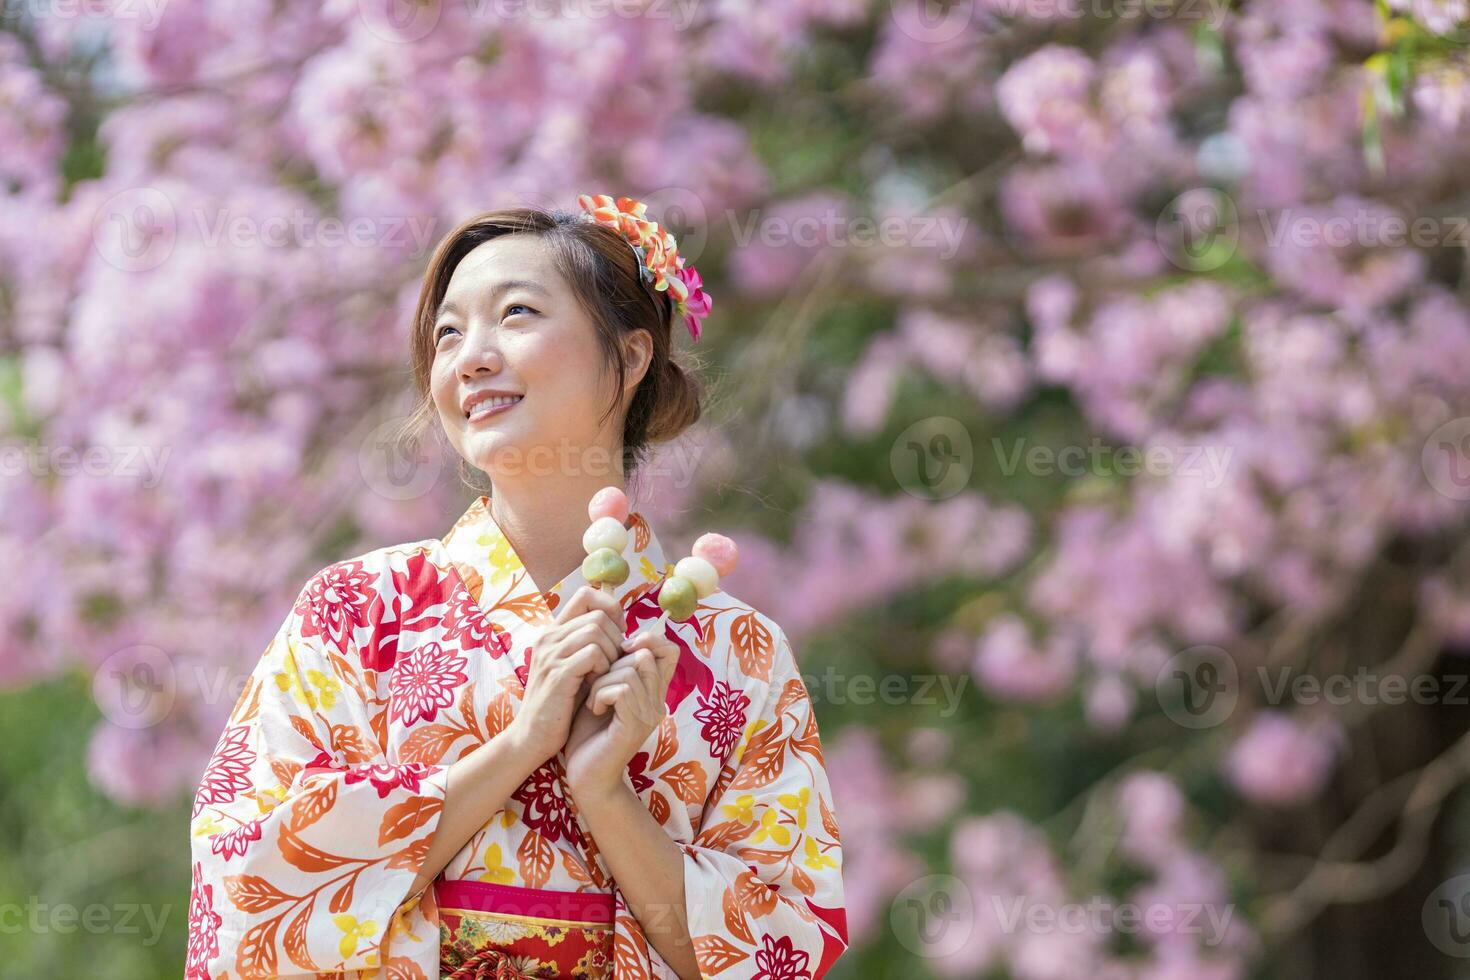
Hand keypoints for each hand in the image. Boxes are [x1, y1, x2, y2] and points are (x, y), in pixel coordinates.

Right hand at [505, 586, 623, 762]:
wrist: (532, 737)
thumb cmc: (560, 704)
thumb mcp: (575, 667)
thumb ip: (590, 645)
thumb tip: (623, 627)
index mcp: (553, 632)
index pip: (585, 594)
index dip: (610, 608)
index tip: (618, 634)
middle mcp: (549, 637)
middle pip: (597, 615)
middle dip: (616, 638)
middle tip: (614, 664)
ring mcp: (551, 654)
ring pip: (596, 631)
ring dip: (612, 654)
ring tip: (605, 675)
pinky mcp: (557, 674)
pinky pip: (593, 654)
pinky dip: (604, 668)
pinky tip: (597, 684)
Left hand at [564, 626, 679, 798]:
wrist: (587, 777)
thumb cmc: (590, 734)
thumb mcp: (603, 691)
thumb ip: (615, 667)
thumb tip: (618, 636)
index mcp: (653, 691)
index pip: (669, 649)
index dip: (647, 640)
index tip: (620, 652)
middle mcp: (658, 701)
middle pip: (647, 654)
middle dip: (614, 661)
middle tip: (598, 684)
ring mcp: (650, 714)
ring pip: (632, 669)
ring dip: (603, 680)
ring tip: (595, 700)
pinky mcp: (636, 725)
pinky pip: (622, 689)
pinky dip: (601, 694)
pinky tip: (595, 710)